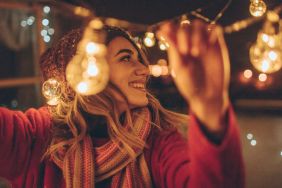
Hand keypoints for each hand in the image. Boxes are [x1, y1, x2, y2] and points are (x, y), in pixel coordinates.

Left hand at [158, 20, 229, 135]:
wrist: (207, 95)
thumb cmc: (189, 84)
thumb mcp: (179, 67)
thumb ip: (173, 48)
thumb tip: (160, 31)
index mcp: (176, 48)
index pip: (172, 29)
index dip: (170, 27)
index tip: (167, 30)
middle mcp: (189, 43)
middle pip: (185, 25)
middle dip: (184, 35)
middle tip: (187, 52)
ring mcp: (203, 43)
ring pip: (199, 25)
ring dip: (197, 35)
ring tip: (198, 52)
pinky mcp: (216, 45)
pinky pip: (215, 29)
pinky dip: (212, 32)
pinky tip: (210, 45)